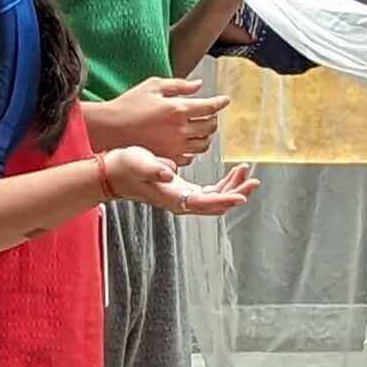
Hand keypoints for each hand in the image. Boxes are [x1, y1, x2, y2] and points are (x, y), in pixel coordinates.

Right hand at [89, 73, 224, 161]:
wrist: (110, 128)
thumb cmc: (128, 105)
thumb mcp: (153, 86)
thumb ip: (179, 85)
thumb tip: (198, 86)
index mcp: (177, 108)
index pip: (210, 107)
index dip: (220, 103)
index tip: (225, 100)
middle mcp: (179, 129)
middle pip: (210, 126)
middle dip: (213, 119)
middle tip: (209, 114)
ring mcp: (174, 145)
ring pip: (203, 144)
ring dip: (205, 135)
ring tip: (199, 128)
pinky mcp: (168, 157)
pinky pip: (190, 156)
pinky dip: (192, 149)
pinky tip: (186, 141)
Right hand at [99, 149, 257, 217]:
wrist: (113, 173)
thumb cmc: (125, 165)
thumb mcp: (138, 162)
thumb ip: (154, 168)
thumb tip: (170, 174)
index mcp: (173, 198)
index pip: (205, 203)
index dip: (225, 200)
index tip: (242, 196)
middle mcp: (181, 203)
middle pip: (216, 205)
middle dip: (237, 193)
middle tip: (254, 180)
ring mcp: (183, 199)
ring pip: (216, 199)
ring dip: (233, 187)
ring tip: (246, 171)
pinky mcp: (183, 192)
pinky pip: (210, 193)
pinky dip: (224, 184)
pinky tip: (232, 172)